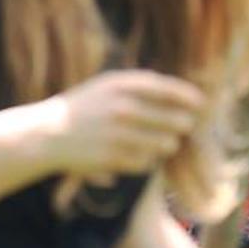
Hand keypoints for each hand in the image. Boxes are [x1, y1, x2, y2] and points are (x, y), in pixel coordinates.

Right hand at [42, 69, 203, 178]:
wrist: (47, 133)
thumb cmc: (83, 107)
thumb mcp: (106, 86)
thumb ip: (140, 87)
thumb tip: (183, 95)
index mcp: (119, 85)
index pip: (167, 89)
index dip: (188, 97)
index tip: (201, 103)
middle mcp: (121, 107)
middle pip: (174, 120)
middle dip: (181, 125)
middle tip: (182, 126)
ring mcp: (118, 134)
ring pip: (165, 144)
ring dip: (166, 144)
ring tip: (159, 141)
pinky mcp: (114, 158)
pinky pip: (147, 162)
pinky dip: (146, 160)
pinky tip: (135, 154)